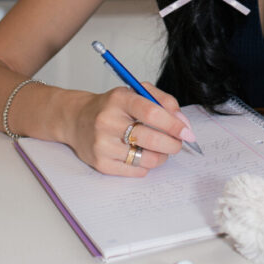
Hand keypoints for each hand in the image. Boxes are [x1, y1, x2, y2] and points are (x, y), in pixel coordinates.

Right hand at [66, 82, 190, 175]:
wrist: (76, 119)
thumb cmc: (112, 106)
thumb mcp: (136, 92)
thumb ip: (163, 102)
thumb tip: (183, 123)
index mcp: (119, 99)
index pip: (152, 112)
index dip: (173, 124)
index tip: (187, 132)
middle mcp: (108, 121)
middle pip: (151, 138)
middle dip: (172, 144)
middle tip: (178, 143)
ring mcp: (102, 144)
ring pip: (146, 158)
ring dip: (161, 156)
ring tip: (160, 149)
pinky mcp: (100, 163)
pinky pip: (136, 171)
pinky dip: (146, 165)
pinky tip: (142, 155)